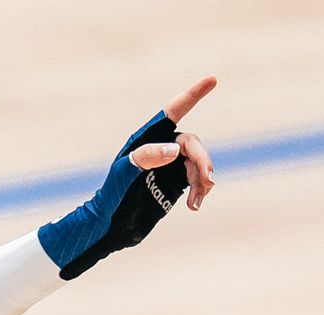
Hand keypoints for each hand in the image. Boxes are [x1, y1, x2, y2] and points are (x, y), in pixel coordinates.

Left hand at [38, 76, 220, 279]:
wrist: (110, 225)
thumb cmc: (111, 196)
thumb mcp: (123, 176)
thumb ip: (146, 159)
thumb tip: (175, 149)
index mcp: (146, 139)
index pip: (172, 112)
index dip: (193, 95)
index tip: (213, 79)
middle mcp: (161, 148)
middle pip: (192, 144)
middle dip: (202, 160)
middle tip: (206, 181)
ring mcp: (171, 165)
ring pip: (198, 162)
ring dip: (203, 178)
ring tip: (197, 199)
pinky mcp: (177, 182)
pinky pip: (197, 180)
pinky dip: (201, 190)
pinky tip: (194, 205)